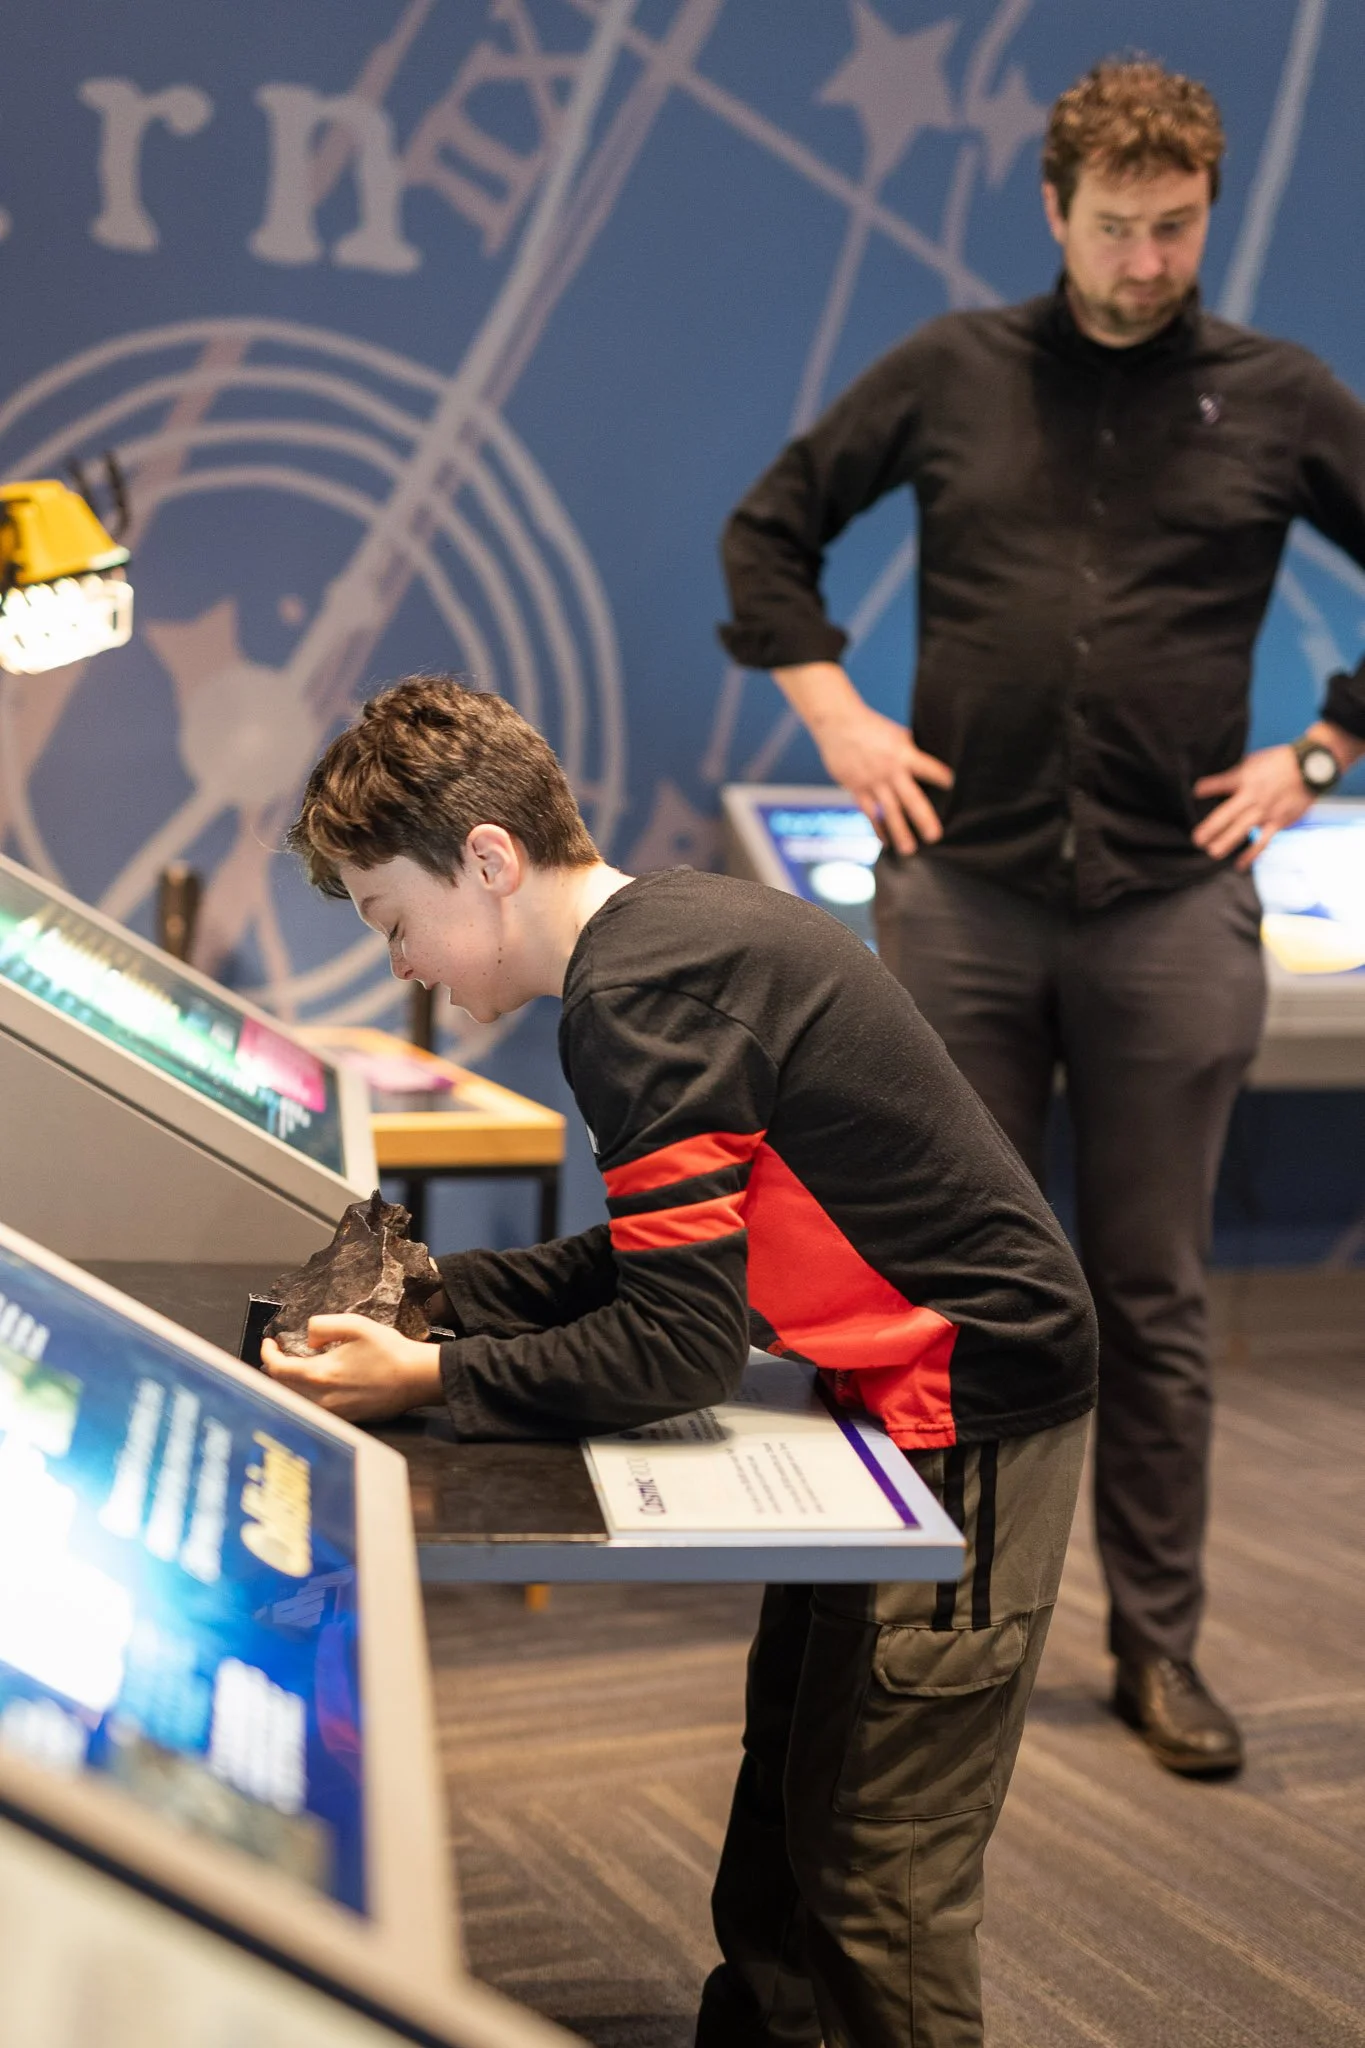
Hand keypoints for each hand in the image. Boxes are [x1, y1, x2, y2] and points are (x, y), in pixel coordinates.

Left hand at [260, 1315, 443, 1422]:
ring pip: (295, 1400)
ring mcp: (332, 1412)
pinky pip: (312, 1408)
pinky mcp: (345, 1418)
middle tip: (280, 1352)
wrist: (416, 1379)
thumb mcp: (356, 1325)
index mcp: (319, 1374)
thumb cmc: (389, 1351)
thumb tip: (308, 1338)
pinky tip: (316, 1382)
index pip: (277, 1369)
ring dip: (289, 1382)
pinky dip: (304, 1394)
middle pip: (281, 1387)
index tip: (270, 1342)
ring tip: (295, 1366)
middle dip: (275, 1368)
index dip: (267, 1353)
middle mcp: (320, 1398)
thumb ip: (323, 1325)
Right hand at [810, 701, 953, 855]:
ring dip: (900, 832)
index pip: (926, 767)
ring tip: (909, 849)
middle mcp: (889, 771)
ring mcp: (872, 782)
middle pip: (909, 798)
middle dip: (923, 818)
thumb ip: (911, 750)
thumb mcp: (896, 734)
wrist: (838, 723)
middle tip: (935, 836)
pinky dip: (878, 828)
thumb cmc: (871, 726)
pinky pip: (869, 813)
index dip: (940, 775)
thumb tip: (930, 760)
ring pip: (889, 811)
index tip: (953, 785)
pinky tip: (886, 841)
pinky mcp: (857, 789)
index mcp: (903, 753)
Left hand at [1193, 744, 1313, 868]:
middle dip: (1210, 828)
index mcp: (1245, 778)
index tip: (1196, 792)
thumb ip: (1236, 773)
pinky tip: (1240, 865)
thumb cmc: (1279, 763)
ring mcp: (1265, 811)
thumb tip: (1215, 781)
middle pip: (1227, 814)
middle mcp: (1253, 796)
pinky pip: (1262, 841)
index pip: (1223, 783)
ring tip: (1212, 853)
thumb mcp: (1254, 761)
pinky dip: (1251, 854)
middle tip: (1197, 839)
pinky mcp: (1279, 821)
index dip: (1208, 787)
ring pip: (1242, 830)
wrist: (1310, 767)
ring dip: (1226, 843)